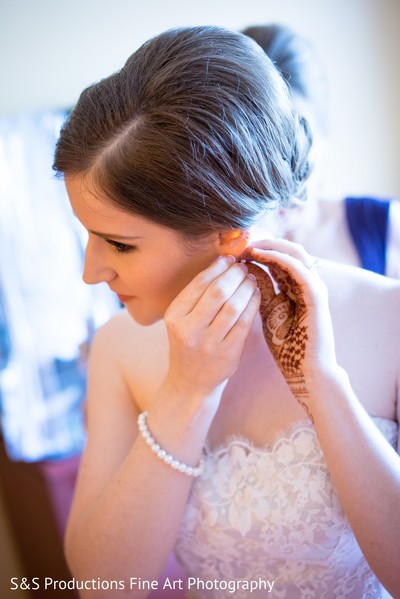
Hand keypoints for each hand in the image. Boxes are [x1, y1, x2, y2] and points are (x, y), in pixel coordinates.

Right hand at [163, 255, 260, 399]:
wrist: (191, 382)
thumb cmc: (189, 343)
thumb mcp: (182, 319)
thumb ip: (197, 295)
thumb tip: (223, 262)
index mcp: (174, 316)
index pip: (198, 284)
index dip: (217, 267)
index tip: (229, 259)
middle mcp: (189, 330)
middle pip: (218, 292)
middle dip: (234, 275)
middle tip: (243, 267)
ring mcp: (210, 343)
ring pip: (234, 306)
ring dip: (246, 288)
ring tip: (251, 279)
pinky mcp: (228, 354)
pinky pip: (245, 323)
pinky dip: (253, 304)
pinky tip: (255, 295)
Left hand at [243, 239, 336, 420]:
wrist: (308, 371)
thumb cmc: (287, 347)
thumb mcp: (269, 315)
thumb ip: (260, 295)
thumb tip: (242, 277)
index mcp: (296, 287)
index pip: (279, 258)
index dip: (259, 250)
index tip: (236, 249)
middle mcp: (307, 283)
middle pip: (288, 249)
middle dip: (264, 243)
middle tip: (241, 241)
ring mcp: (314, 287)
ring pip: (295, 253)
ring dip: (271, 246)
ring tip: (249, 244)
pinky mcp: (317, 296)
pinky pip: (298, 269)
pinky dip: (279, 259)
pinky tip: (260, 256)